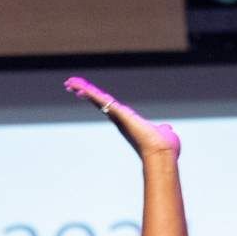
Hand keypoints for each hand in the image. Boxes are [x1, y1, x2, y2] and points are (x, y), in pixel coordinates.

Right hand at [64, 76, 180, 160]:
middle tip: (71, 86)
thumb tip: (167, 130)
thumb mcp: (163, 132)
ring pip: (97, 99)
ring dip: (83, 89)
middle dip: (85, 93)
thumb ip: (163, 129)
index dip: (98, 99)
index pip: (109, 106)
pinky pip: (101, 99)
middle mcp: (119, 119)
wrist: (162, 152)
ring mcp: (117, 116)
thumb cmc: (164, 147)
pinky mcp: (118, 113)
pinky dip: (89, 91)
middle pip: (99, 101)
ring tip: (70, 82)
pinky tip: (78, 86)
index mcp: (128, 121)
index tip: (87, 94)